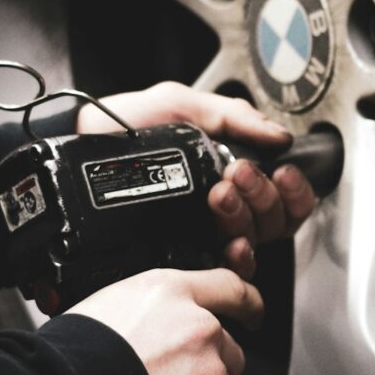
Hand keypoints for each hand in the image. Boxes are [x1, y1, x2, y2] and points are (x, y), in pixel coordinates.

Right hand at [67, 268, 262, 374]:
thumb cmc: (68, 359)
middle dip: (209, 370)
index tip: (253, 313)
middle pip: (229, 351)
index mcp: (170, 293)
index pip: (229, 287)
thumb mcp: (105, 306)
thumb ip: (145, 312)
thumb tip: (151, 329)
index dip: (247, 303)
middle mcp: (199, 328)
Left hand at [77, 82, 317, 278]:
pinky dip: (239, 256)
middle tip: (236, 172)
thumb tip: (280, 135)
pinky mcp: (183, 254)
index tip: (281, 171)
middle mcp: (222, 207)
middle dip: (263, 194)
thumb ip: (232, 116)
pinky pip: (227, 269)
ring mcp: (204, 233)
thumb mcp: (181, 105)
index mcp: (229, 171)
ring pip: (255, 241)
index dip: (293, 188)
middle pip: (274, 220)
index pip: (282, 194)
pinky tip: (231, 242)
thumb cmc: (126, 124)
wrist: (81, 144)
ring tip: (220, 193)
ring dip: (247, 216)